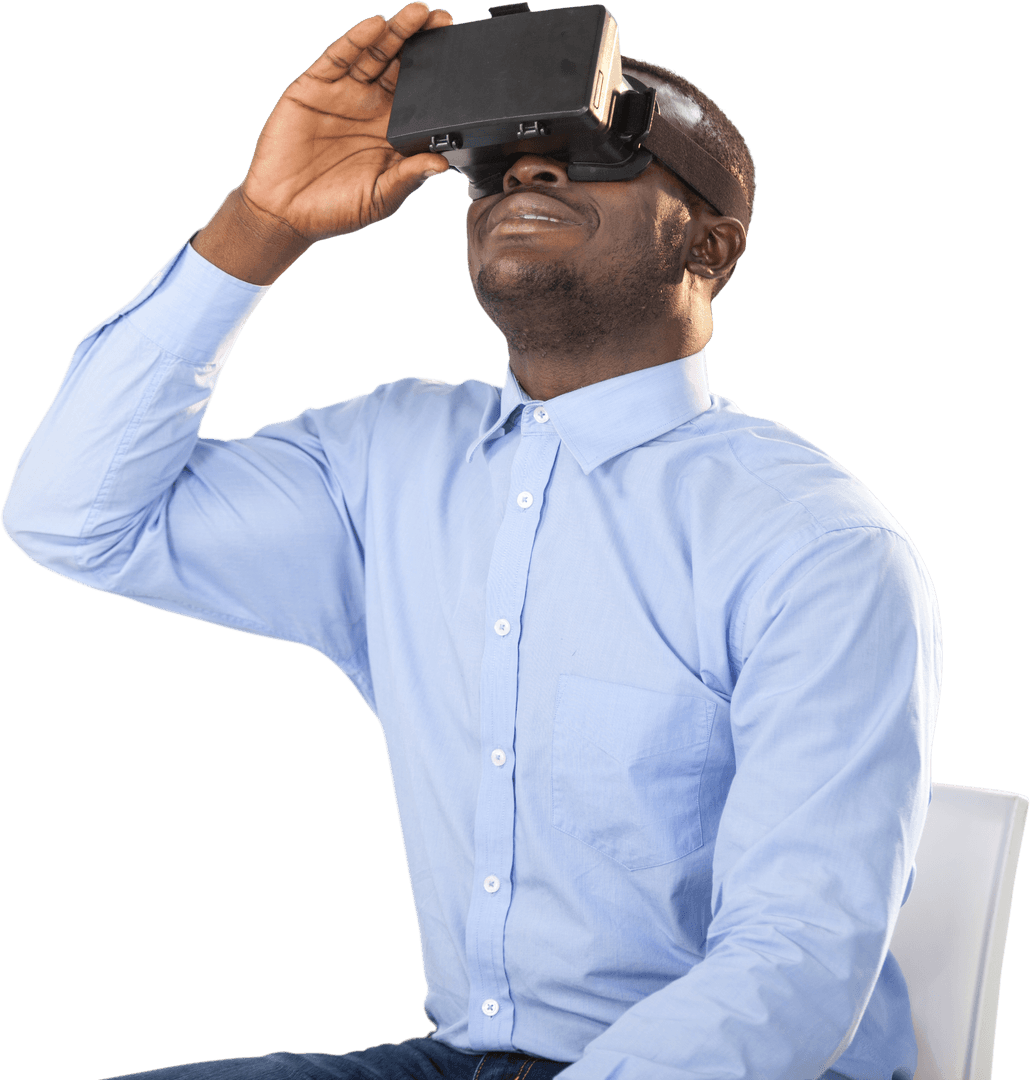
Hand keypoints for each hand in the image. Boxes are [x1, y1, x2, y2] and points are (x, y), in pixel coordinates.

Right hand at [193, 2, 452, 282]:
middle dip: (423, 42)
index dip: (440, 76)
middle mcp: (372, 108)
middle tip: (445, 20)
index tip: (462, 57)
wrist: (285, 211)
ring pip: (375, 53)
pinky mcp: (315, 85)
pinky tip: (377, 25)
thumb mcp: (381, 197)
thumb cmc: (336, 210)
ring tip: (418, 13)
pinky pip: (340, 56)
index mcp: (393, 133)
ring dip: (397, 32)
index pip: (422, 97)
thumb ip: (409, 176)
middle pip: (402, 66)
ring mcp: (344, 93)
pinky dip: (358, 39)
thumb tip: (443, 163)